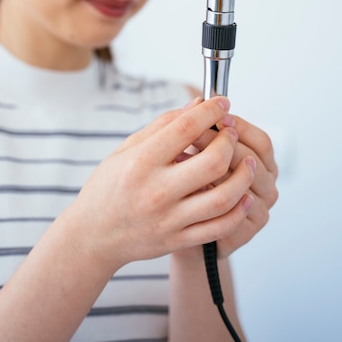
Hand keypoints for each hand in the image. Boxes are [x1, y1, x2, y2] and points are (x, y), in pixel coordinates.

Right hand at [71, 97, 255, 272]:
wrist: (93, 235)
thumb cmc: (108, 187)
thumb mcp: (126, 149)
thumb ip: (162, 126)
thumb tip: (195, 105)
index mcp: (141, 162)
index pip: (185, 128)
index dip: (210, 111)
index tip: (222, 102)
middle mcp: (156, 190)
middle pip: (212, 161)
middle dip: (230, 141)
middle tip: (231, 132)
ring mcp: (169, 218)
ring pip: (223, 197)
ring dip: (243, 176)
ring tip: (248, 162)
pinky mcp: (177, 240)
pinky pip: (219, 227)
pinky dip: (239, 210)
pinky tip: (244, 195)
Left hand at [191, 112, 277, 257]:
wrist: (184, 226)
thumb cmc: (193, 184)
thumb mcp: (199, 151)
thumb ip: (203, 129)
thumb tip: (197, 102)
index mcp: (264, 163)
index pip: (261, 141)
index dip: (240, 127)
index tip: (216, 117)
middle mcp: (267, 187)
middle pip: (252, 160)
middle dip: (221, 145)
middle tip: (194, 135)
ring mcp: (260, 212)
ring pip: (242, 187)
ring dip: (213, 173)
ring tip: (184, 162)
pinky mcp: (245, 234)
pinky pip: (233, 216)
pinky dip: (211, 201)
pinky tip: (190, 192)